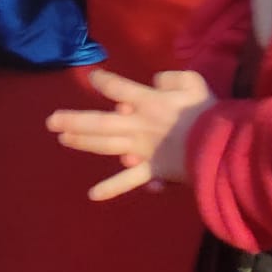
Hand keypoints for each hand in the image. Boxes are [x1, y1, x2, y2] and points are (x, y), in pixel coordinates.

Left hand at [46, 67, 213, 200]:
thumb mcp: (193, 82)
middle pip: (101, 122)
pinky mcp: (150, 170)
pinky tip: (93, 194)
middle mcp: (138, 125)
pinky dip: (111, 187)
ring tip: (62, 139)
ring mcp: (141, 149)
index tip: (92, 78)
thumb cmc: (208, 113)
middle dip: (75, 120)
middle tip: (51, 120)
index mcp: (148, 101)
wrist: (220, 147)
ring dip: (83, 142)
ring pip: (106, 145)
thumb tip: (155, 82)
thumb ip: (170, 78)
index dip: (105, 82)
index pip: (119, 89)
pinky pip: (128, 180)